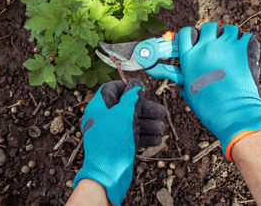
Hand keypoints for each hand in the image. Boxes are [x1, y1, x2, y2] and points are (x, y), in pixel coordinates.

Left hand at [73, 79, 165, 205]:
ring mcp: (111, 132)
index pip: (111, 89)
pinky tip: (158, 139)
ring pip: (132, 122)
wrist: (106, 175)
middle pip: (126, 106)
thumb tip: (138, 84)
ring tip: (162, 128)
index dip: (127, 87)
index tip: (143, 90)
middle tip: (162, 112)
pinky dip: (145, 136)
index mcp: (98, 107)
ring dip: (149, 123)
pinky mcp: (118, 145)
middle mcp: (103, 118)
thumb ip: (132, 97)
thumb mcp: (124, 113)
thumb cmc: (112, 140)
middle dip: (146, 109)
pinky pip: (133, 135)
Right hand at [178, 21, 260, 160]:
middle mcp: (205, 47)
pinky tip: (244, 53)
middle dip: (213, 33)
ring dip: (230, 36)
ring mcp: (224, 46)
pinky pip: (246, 36)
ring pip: (229, 29)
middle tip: (216, 45)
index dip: (191, 34)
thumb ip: (179, 77)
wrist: (232, 112)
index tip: (195, 40)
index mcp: (189, 57)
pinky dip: (246, 43)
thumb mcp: (187, 91)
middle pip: (208, 26)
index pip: (185, 32)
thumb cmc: (207, 106)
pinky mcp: (242, 49)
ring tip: (232, 49)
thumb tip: (172, 74)